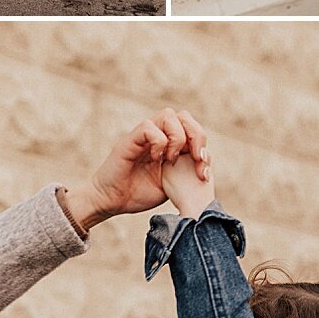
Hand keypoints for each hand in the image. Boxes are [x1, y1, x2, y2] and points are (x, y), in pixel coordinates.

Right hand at [60, 109, 212, 232]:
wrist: (111, 202)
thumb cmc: (138, 194)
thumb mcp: (171, 184)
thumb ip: (186, 171)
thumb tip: (207, 165)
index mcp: (169, 144)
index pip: (192, 128)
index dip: (202, 144)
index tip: (204, 170)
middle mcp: (157, 135)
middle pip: (183, 116)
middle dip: (196, 136)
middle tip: (194, 160)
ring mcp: (143, 136)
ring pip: (168, 115)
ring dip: (177, 138)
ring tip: (172, 159)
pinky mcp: (129, 140)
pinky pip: (148, 127)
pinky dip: (158, 142)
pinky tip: (157, 159)